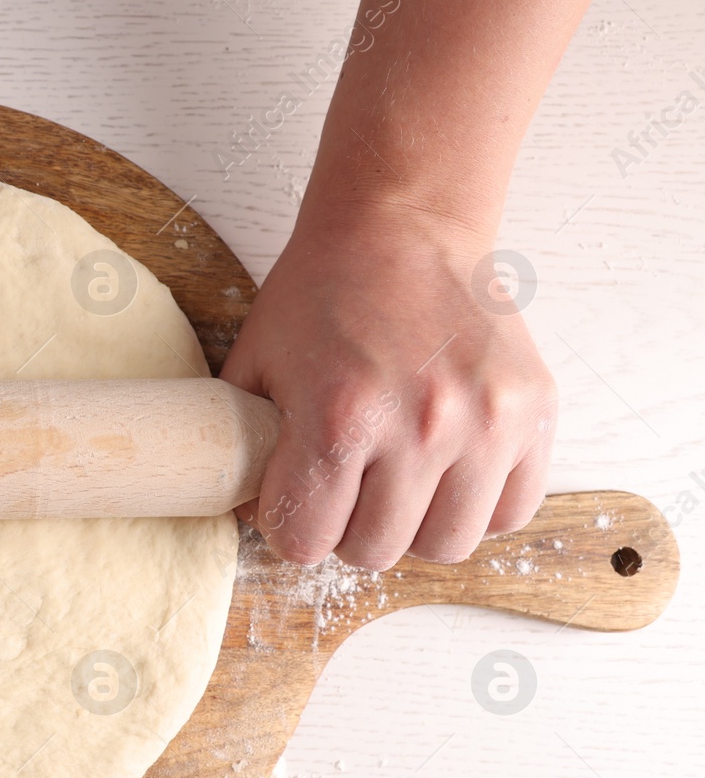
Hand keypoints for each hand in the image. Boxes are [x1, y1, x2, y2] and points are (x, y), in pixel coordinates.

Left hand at [219, 206, 556, 569]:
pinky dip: (474, 506)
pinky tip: (446, 472)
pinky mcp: (533, 414)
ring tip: (395, 482)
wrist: (400, 225)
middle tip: (343, 488)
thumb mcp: (255, 364)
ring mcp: (485, 423)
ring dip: (412, 526)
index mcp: (339, 418)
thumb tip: (248, 512)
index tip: (294, 500)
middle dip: (347, 529)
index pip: (305, 542)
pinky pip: (508, 511)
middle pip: (375, 552)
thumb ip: (244, 446)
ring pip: (445, 545)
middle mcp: (419, 427)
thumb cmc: (322, 293)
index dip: (290, 526)